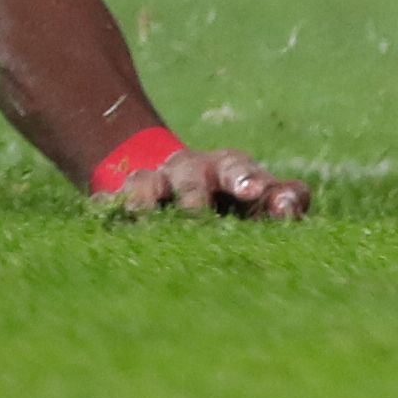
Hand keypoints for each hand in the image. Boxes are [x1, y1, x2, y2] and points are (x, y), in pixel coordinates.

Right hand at [101, 145, 310, 219]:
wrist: (173, 187)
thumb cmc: (233, 198)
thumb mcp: (261, 195)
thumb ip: (284, 200)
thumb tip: (288, 210)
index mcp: (228, 167)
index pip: (239, 168)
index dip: (246, 178)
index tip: (255, 191)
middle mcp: (188, 170)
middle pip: (190, 178)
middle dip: (194, 197)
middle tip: (197, 215)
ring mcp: (151, 183)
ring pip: (144, 187)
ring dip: (144, 205)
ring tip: (146, 226)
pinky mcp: (119, 201)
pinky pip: (109, 205)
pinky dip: (109, 214)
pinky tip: (108, 230)